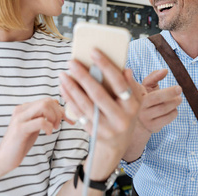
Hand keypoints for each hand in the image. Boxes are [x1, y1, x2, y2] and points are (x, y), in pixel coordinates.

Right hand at [0, 98, 72, 174]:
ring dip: (54, 117)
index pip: (47, 100)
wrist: (3, 159)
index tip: (69, 120)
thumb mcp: (34, 127)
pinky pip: (40, 121)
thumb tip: (57, 106)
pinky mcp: (20, 128)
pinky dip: (49, 126)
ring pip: (44, 106)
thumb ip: (42, 116)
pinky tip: (48, 133)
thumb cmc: (20, 143)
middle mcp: (21, 109)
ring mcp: (20, 118)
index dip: (61, 109)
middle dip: (59, 112)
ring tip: (53, 128)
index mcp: (25, 108)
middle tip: (58, 126)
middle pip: (47, 101)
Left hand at [59, 49, 141, 178]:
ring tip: (63, 74)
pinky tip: (63, 88)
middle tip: (72, 62)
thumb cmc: (125, 115)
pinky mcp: (93, 133)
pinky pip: (79, 114)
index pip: (119, 83)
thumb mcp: (134, 102)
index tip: (93, 52)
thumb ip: (130, 85)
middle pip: (98, 94)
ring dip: (72, 88)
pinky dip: (69, 100)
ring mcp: (106, 128)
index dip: (106, 66)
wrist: (118, 145)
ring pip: (85, 105)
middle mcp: (120, 118)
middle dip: (83, 76)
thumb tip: (125, 69)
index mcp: (132, 106)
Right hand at [139, 69, 181, 132]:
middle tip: (179, 88)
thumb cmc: (144, 100)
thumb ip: (154, 77)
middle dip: (170, 92)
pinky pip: (166, 119)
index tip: (166, 70)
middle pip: (156, 97)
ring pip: (163, 109)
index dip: (154, 77)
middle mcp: (137, 106)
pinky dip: (173, 113)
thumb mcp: (145, 88)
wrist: (138, 123)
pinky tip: (174, 109)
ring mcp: (144, 117)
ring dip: (174, 103)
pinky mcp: (151, 126)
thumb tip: (165, 70)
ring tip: (179, 99)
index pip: (145, 84)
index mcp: (135, 93)